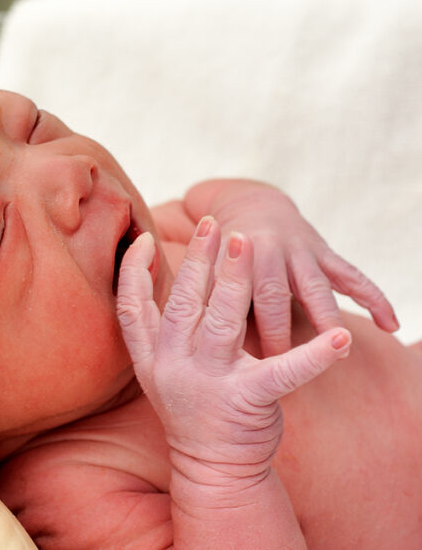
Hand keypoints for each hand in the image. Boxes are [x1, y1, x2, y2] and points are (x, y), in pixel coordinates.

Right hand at [116, 218, 350, 484]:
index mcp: (151, 358)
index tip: (145, 239)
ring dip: (236, 279)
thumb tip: (154, 277)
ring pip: (222, 321)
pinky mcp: (248, 400)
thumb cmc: (193, 409)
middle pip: (183, 303)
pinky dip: (315, 355)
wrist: (212, 467)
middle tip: (215, 225)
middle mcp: (174, 366)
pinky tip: (338, 338)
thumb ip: (159, 330)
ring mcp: (209, 383)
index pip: (132, 308)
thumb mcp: (160, 370)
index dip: (134, 272)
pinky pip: (284, 372)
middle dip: (199, 260)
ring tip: (248, 243)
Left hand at [189, 180, 396, 356]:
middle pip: (272, 294)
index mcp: (228, 260)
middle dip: (278, 330)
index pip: (227, 298)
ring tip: (343, 347)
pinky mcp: (325, 253)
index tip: (231, 365)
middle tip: (279, 364)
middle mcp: (265, 251)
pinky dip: (374, 299)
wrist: (252, 207)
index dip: (229, 330)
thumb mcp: (207, 272)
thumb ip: (200, 302)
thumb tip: (180, 344)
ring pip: (316, 287)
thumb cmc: (222, 258)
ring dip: (328, 317)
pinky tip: (392, 325)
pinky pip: (354, 277)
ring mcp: (300, 252)